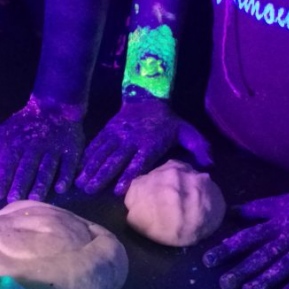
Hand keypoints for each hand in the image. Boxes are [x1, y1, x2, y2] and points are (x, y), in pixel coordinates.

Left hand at [0, 96, 85, 201]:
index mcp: (18, 143)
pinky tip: (61, 189)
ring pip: (47, 168)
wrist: (56, 107)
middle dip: (20, 183)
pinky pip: (68, 165)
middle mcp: (35, 146)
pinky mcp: (71, 151)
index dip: (2, 178)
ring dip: (41, 183)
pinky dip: (65, 177)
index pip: (8, 163)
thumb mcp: (8, 130)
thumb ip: (0, 147)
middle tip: (14, 200)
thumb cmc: (27, 123)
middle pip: (27, 167)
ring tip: (35, 198)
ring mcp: (54, 149)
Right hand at [75, 99, 211, 196]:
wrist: (147, 97)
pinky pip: (95, 145)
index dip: (127, 176)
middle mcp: (131, 140)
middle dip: (101, 176)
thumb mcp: (187, 131)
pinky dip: (86, 157)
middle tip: (90, 191)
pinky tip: (78, 169)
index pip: (137, 162)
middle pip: (114, 161)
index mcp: (149, 144)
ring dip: (90, 169)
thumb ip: (199, 147)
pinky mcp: (107, 131)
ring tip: (80, 184)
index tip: (118, 190)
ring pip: (101, 154)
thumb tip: (210, 164)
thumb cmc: (168, 122)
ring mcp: (117, 135)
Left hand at [203, 189, 288, 288]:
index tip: (207, 261)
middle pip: (264, 254)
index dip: (227, 249)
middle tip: (223, 285)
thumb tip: (230, 212)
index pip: (248, 237)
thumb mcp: (287, 202)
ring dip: (266, 279)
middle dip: (242, 269)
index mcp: (280, 222)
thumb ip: (259, 209)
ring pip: (286, 265)